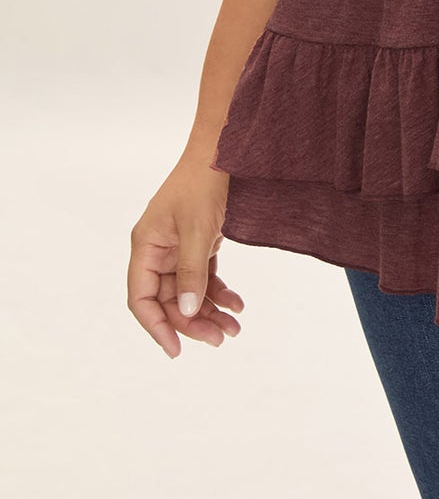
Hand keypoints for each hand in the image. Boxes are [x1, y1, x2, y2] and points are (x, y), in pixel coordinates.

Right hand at [128, 150, 244, 357]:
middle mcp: (157, 250)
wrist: (224, 149)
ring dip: (209, 312)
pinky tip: (237, 304)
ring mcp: (177, 247)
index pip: (141, 298)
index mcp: (145, 246)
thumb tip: (187, 311)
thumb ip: (190, 272)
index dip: (156, 326)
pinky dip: (218, 292)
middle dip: (193, 322)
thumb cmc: (204, 182)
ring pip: (188, 291)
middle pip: (168, 299)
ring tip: (234, 329)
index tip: (176, 348)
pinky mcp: (197, 243)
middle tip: (220, 339)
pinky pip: (203, 277)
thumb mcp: (198, 229)